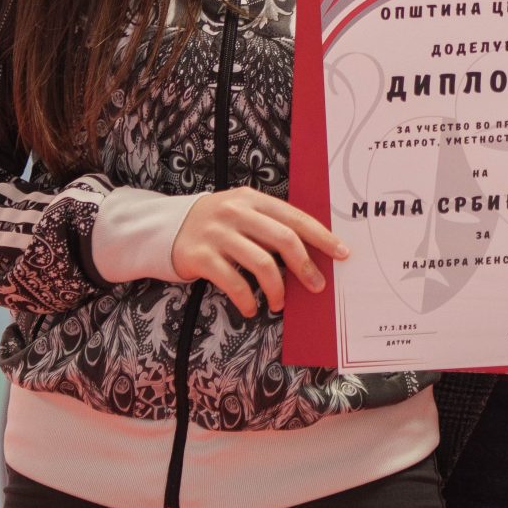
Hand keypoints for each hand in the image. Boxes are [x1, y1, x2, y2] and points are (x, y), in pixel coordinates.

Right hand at [171, 187, 349, 318]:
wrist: (165, 229)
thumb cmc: (217, 226)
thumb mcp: (243, 214)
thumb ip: (270, 226)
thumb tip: (312, 253)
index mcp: (253, 199)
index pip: (295, 217)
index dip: (321, 236)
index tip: (342, 253)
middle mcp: (236, 212)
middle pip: (282, 239)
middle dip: (305, 266)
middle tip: (317, 286)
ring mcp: (216, 233)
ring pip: (261, 263)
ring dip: (277, 288)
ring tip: (279, 303)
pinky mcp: (199, 256)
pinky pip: (232, 282)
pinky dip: (247, 299)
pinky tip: (251, 308)